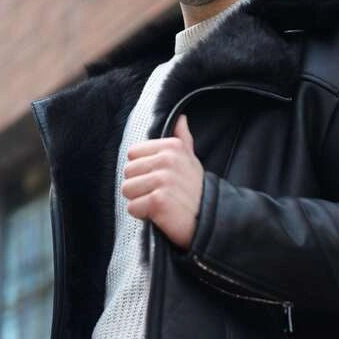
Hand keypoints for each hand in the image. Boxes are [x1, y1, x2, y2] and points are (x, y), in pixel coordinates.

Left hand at [123, 114, 203, 248]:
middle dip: (139, 187)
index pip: (132, 154)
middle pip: (127, 172)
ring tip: (159, 203)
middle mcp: (168, 160)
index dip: (141, 170)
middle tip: (160, 194)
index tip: (159, 179)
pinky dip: (143, 215)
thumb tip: (181, 118)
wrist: (211, 220)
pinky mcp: (159, 201)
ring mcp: (163, 180)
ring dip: (139, 201)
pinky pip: (133, 207)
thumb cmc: (196, 190)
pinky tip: (160, 214)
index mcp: (172, 146)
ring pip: (127, 190)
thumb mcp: (191, 160)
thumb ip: (182, 139)